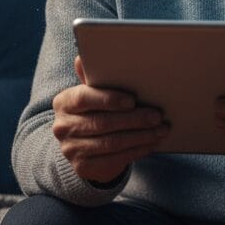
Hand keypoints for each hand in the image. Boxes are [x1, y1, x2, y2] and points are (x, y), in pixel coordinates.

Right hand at [52, 56, 169, 184]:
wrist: (82, 146)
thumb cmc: (93, 112)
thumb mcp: (92, 94)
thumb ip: (91, 78)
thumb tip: (83, 56)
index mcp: (63, 102)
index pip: (84, 98)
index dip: (109, 99)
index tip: (132, 100)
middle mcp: (63, 127)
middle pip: (102, 123)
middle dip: (134, 119)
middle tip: (157, 115)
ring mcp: (71, 149)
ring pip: (112, 143)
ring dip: (141, 136)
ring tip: (161, 129)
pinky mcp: (83, 167)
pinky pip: (115, 159)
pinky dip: (137, 150)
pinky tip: (152, 143)